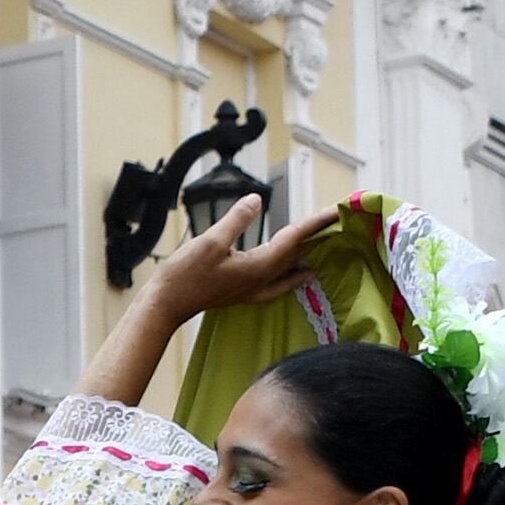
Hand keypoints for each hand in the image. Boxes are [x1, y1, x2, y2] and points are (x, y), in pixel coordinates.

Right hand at [142, 195, 325, 323]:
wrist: (166, 304)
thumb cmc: (185, 275)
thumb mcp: (210, 242)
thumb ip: (236, 220)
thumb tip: (256, 200)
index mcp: (259, 265)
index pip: (296, 238)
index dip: (317, 221)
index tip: (338, 209)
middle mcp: (262, 279)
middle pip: (299, 253)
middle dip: (319, 235)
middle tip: (338, 220)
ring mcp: (254, 288)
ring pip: (291, 269)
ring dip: (309, 254)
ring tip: (325, 243)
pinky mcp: (244, 292)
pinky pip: (280, 284)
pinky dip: (295, 277)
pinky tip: (301, 275)